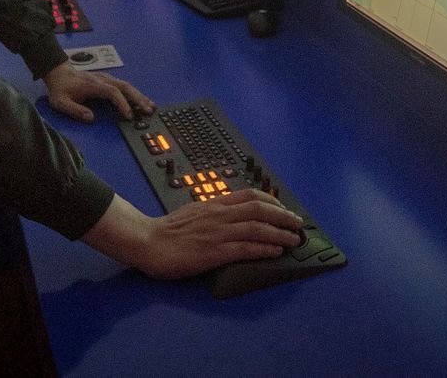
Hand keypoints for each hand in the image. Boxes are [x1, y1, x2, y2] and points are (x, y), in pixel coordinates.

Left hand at [42, 62, 152, 122]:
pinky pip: (124, 86)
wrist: (59, 73)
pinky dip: (135, 93)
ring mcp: (107, 79)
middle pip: (125, 87)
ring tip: (150, 106)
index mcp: (93, 85)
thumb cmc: (61, 88)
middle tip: (148, 110)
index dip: (122, 103)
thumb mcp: (61, 102)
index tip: (129, 115)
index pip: (113, 92)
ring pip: (127, 86)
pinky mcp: (108, 81)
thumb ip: (74, 110)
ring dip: (139, 96)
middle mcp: (103, 80)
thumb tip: (90, 118)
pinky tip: (141, 100)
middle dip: (138, 99)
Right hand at [83, 190, 302, 279]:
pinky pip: (245, 248)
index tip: (284, 209)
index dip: (272, 201)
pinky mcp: (214, 251)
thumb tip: (235, 215)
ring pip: (257, 228)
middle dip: (283, 216)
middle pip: (260, 210)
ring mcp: (218, 232)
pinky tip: (276, 251)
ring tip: (294, 240)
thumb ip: (215, 212)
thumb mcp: (195, 212)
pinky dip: (264, 248)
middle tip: (298, 224)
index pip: (250, 196)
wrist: (148, 241)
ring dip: (280, 234)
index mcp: (215, 204)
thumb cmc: (169, 230)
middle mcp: (220, 214)